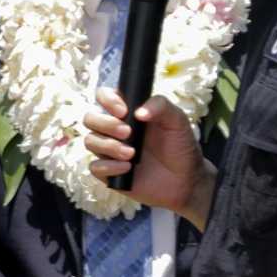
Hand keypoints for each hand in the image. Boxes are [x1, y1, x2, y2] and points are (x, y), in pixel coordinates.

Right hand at [84, 91, 212, 227]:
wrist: (186, 180)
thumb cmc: (180, 146)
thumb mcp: (177, 120)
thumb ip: (160, 106)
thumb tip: (138, 112)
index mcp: (127, 112)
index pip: (103, 96)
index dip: (107, 100)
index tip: (123, 110)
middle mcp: (114, 129)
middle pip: (90, 118)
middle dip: (106, 124)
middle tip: (127, 132)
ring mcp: (110, 151)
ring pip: (90, 142)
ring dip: (108, 146)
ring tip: (131, 154)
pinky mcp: (109, 172)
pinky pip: (94, 167)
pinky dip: (108, 167)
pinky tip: (127, 168)